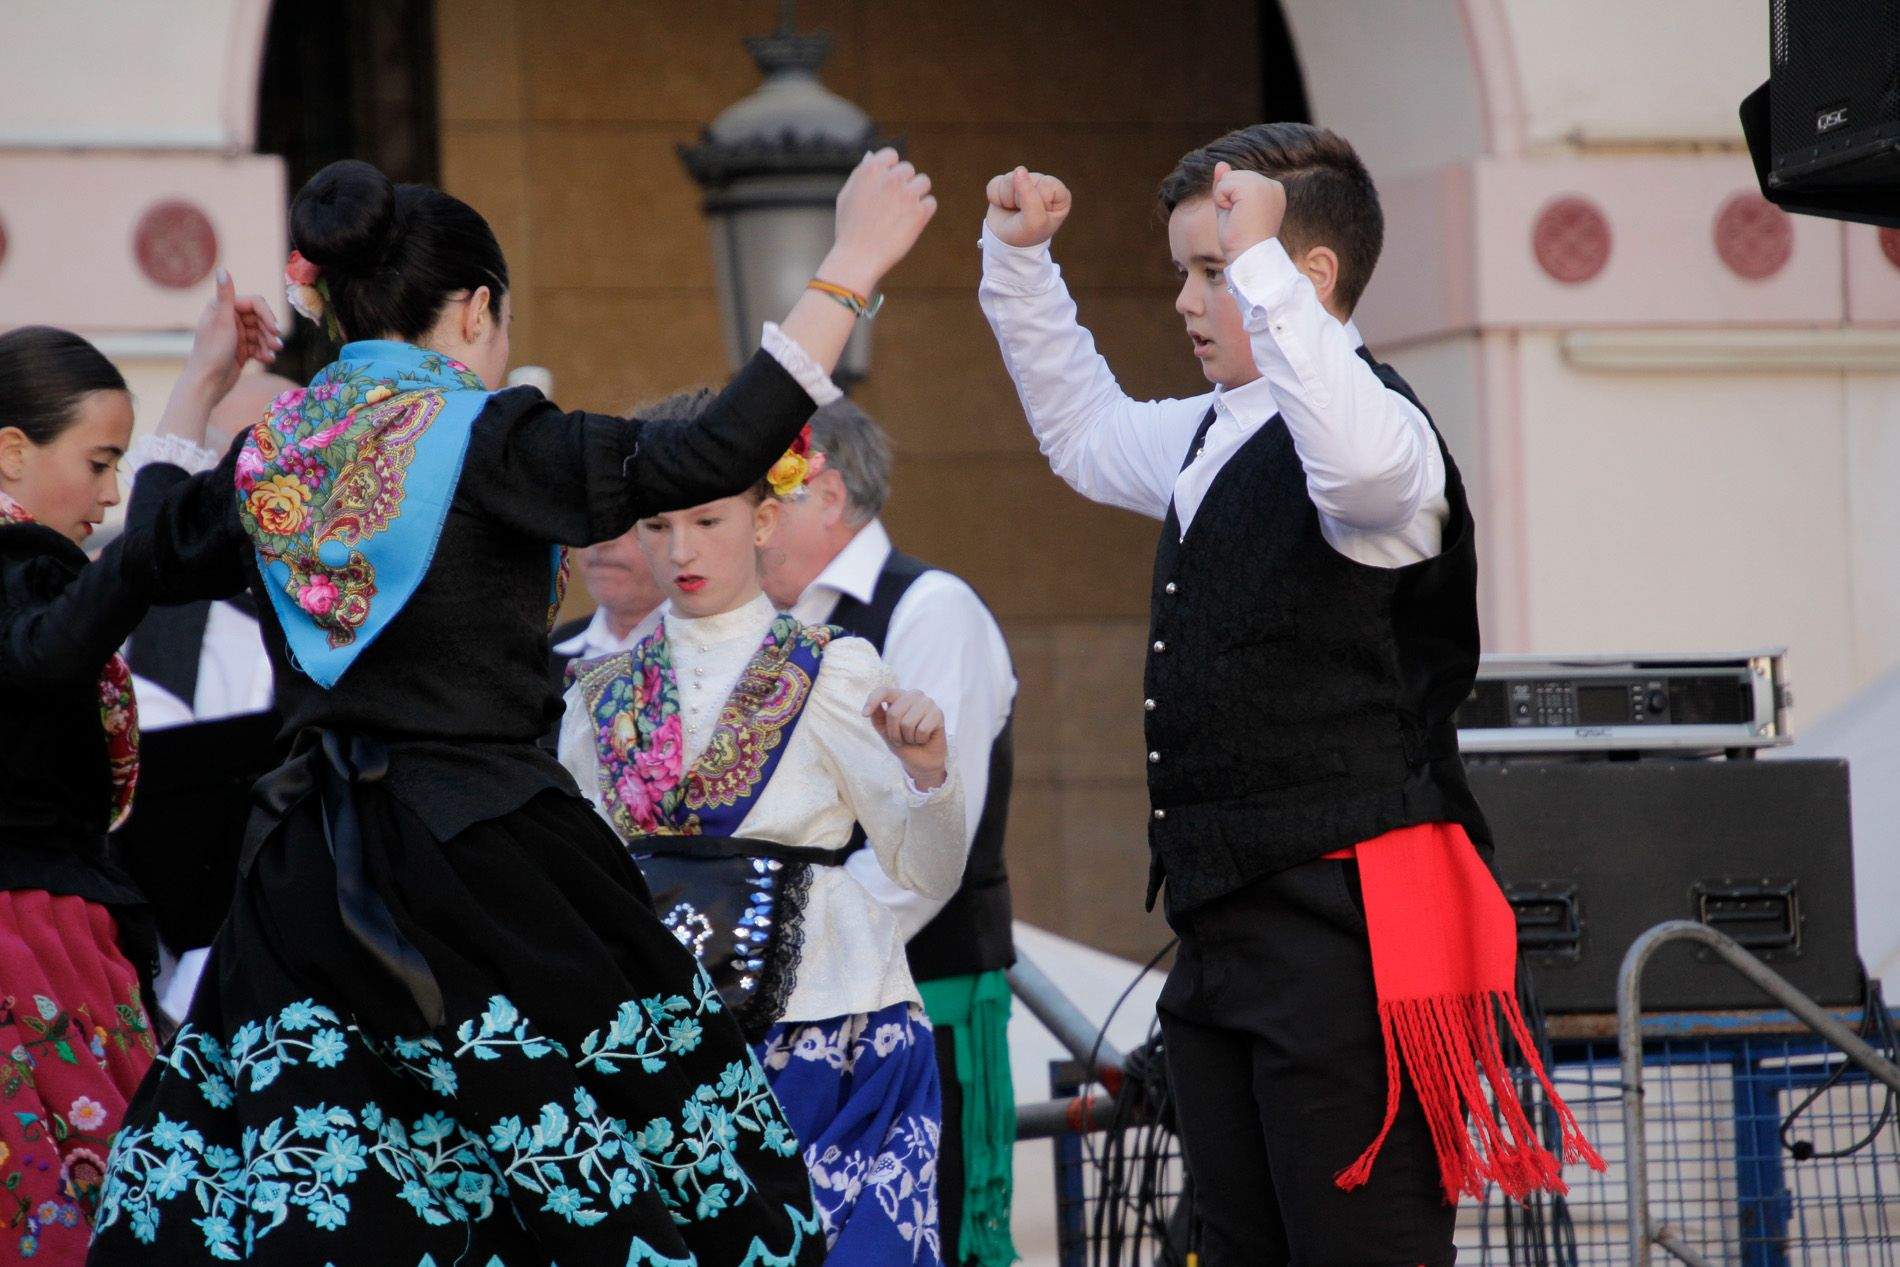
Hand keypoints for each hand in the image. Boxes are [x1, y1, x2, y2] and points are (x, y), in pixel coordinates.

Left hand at [181, 269, 283, 413]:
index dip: (267, 315)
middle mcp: (228, 318)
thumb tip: (223, 269)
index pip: (254, 303)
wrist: (207, 384)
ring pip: (262, 334)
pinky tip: (267, 360)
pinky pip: (259, 347)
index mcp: (221, 308)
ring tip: (272, 355)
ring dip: (269, 343)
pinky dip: (265, 353)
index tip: (275, 329)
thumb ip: (225, 296)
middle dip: (269, 332)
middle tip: (277, 345)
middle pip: (260, 319)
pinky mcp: (241, 350)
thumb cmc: (211, 352)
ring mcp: (235, 335)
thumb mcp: (222, 322)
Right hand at [824, 147, 937, 295]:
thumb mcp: (846, 196)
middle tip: (894, 204)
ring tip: (904, 211)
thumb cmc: (849, 229)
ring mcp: (907, 195)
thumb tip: (872, 157)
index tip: (887, 184)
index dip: (890, 169)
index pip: (892, 155)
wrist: (858, 258)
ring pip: (924, 182)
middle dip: (903, 183)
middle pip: (909, 169)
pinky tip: (910, 222)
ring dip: (917, 194)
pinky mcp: (920, 213)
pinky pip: (930, 203)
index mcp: (871, 170)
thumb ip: (860, 175)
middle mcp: (891, 179)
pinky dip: (923, 212)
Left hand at [863, 686, 948, 789]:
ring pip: (907, 723)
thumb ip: (878, 717)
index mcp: (899, 696)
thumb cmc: (903, 743)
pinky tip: (924, 739)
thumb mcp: (885, 731)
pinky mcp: (938, 713)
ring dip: (908, 738)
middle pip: (894, 713)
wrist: (921, 761)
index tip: (864, 714)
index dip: (872, 701)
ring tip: (914, 738)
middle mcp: (914, 695)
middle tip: (901, 739)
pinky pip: (922, 730)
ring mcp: (927, 703)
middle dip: (894, 733)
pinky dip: (920, 739)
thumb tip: (872, 707)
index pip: (883, 691)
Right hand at [984, 167, 1071, 248]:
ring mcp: (1024, 182)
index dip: (1037, 201)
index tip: (1037, 216)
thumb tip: (1019, 169)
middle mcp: (1043, 185)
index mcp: (1059, 194)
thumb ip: (1030, 196)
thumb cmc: (1026, 235)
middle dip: (1020, 200)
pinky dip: (996, 198)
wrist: (1006, 245)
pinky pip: (997, 182)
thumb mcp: (1034, 222)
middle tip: (1022, 215)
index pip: (1046, 184)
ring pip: (1010, 179)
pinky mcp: (1007, 183)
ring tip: (1014, 211)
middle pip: (1027, 179)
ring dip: (1007, 200)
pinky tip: (1004, 206)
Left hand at [1211, 161, 1286, 260]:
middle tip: (1240, 221)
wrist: (1248, 257)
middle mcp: (1273, 185)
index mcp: (1272, 191)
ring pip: (1228, 178)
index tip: (1245, 220)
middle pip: (1233, 177)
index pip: (1239, 182)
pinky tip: (1235, 215)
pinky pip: (1224, 184)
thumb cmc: (1241, 240)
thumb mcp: (1230, 208)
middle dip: (1228, 198)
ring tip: (1239, 218)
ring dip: (1225, 200)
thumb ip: (1225, 186)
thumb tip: (1221, 164)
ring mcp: (1265, 185)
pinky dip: (1222, 200)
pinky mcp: (1254, 188)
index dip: (1232, 201)